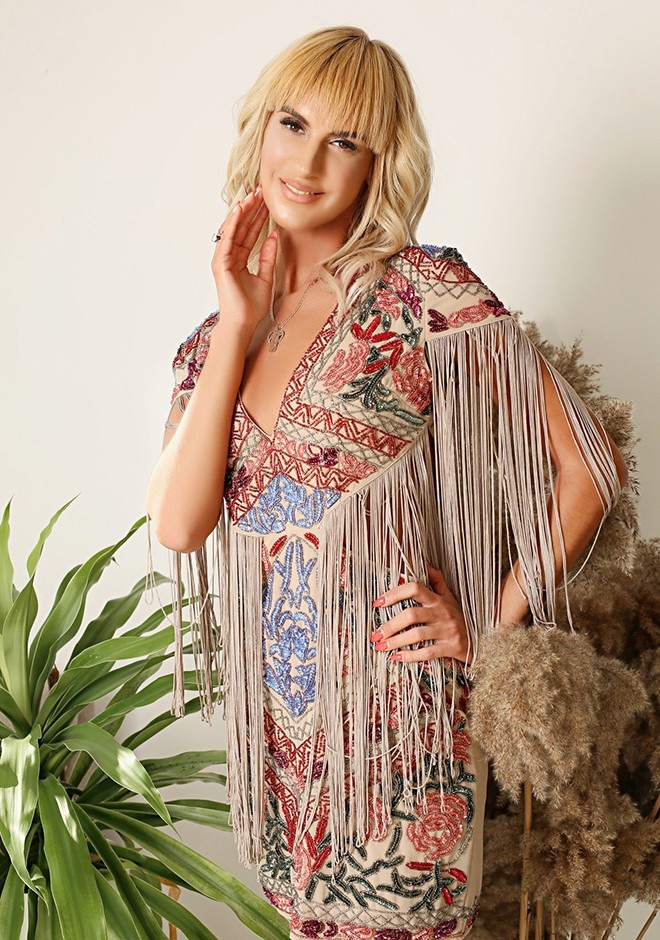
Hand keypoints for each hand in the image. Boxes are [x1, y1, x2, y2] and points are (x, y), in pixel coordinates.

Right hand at [211, 185, 277, 335]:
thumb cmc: (252, 306)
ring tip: (252, 195)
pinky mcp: (221, 263)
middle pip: (241, 227)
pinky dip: (233, 223)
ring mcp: (223, 259)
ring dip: (243, 211)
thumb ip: (267, 256)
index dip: (258, 217)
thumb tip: (273, 236)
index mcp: (239, 259)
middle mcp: (230, 256)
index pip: (250, 233)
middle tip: (261, 191)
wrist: (243, 323)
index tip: (267, 202)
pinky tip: (240, 209)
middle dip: (251, 209)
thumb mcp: (266, 276)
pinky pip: (227, 238)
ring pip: (234, 229)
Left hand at [370, 565, 468, 662]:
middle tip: (375, 634)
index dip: (395, 594)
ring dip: (396, 642)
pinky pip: (427, 653)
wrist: (481, 641)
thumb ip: (437, 581)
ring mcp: (447, 631)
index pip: (415, 589)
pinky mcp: (450, 648)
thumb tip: (425, 564)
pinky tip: (396, 658)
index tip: (378, 603)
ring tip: (380, 647)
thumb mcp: (451, 597)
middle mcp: (442, 613)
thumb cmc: (459, 618)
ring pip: (417, 635)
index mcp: (438, 600)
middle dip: (390, 625)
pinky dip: (410, 656)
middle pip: (411, 615)